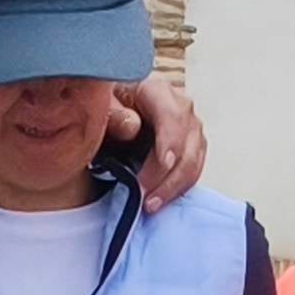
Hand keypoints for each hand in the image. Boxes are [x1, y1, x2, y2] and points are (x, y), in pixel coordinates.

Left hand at [111, 76, 207, 213]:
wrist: (115, 108)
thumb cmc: (108, 106)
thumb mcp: (101, 105)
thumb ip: (113, 113)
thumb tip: (133, 127)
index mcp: (157, 90)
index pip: (172, 116)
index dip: (171, 141)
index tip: (165, 163)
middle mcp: (181, 106)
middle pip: (187, 143)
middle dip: (168, 175)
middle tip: (146, 198)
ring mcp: (190, 128)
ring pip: (193, 161)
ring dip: (174, 187)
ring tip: (151, 205)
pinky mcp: (192, 146)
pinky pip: (193, 170)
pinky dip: (179, 188)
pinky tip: (160, 200)